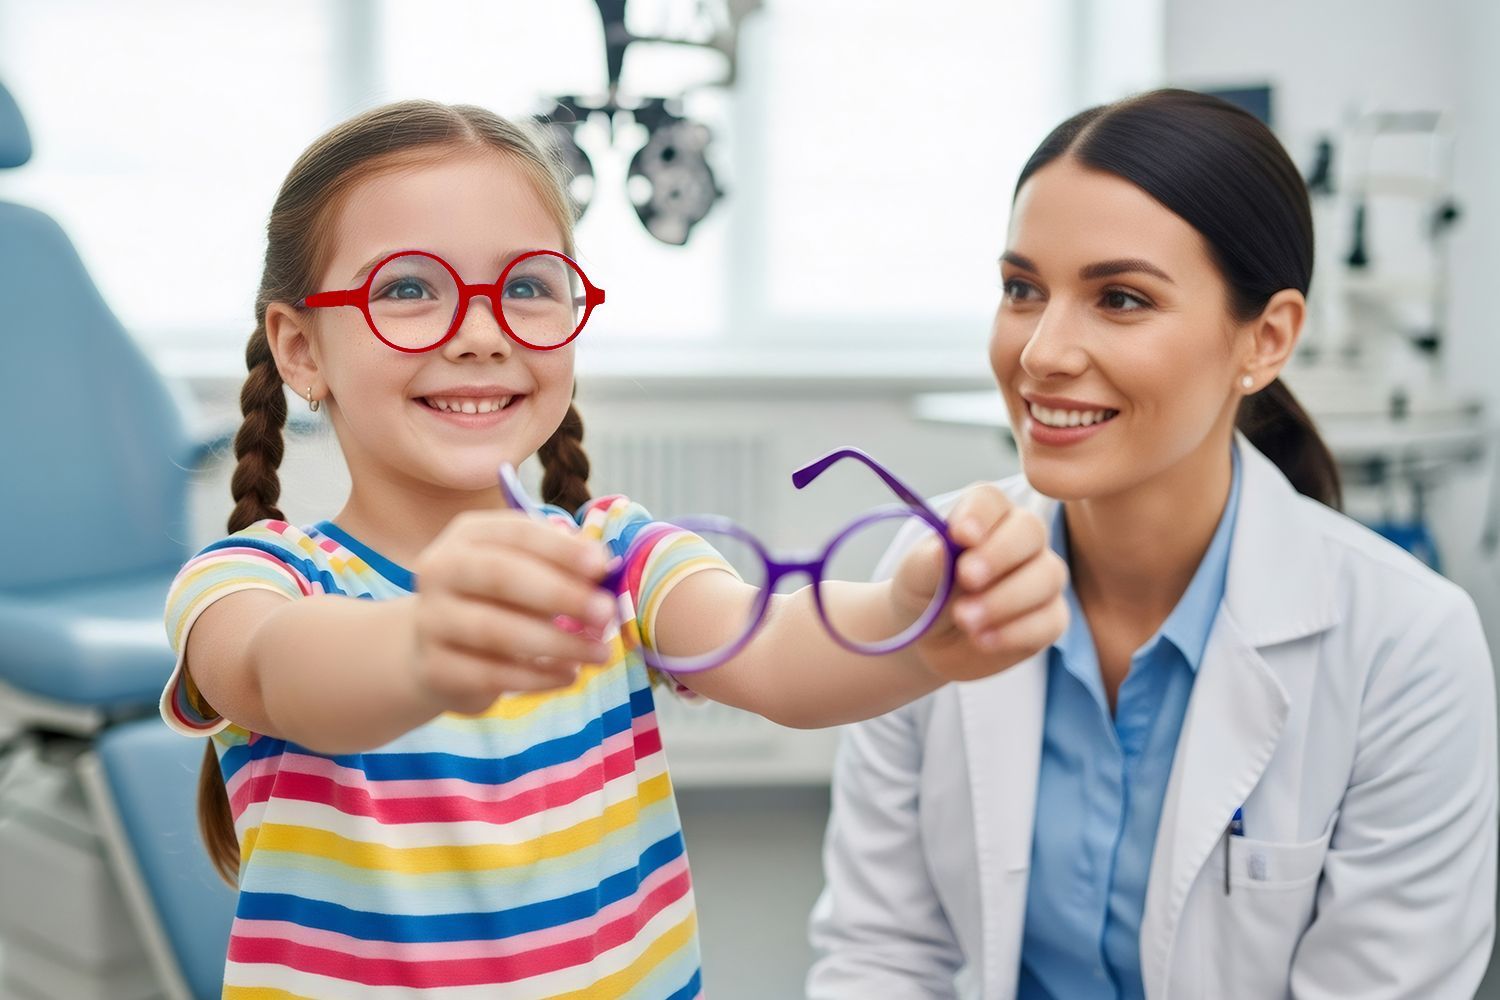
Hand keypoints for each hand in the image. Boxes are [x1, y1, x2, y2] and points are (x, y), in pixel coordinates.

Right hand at [407, 510, 617, 713]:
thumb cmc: (497, 602)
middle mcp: (440, 570)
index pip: (517, 532)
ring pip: (496, 630)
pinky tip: (569, 675)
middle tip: (606, 613)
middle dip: (560, 594)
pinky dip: (537, 677)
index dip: (561, 549)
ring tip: (600, 653)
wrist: (436, 652)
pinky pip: (492, 674)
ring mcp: (430, 620)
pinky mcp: (435, 668)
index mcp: (469, 535)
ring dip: (557, 643)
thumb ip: (563, 567)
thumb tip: (606, 569)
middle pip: (500, 576)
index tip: (603, 566)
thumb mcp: (525, 573)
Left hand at [891, 484, 1067, 681]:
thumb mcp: (915, 576)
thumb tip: (944, 549)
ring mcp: (1040, 577)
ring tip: (964, 619)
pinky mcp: (1049, 618)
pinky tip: (982, 640)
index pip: (990, 500)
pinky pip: (1049, 620)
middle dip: (1000, 554)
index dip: (980, 514)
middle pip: (1030, 530)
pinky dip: (1015, 632)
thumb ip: (928, 562)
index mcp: (983, 516)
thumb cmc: (926, 593)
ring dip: (1004, 599)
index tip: (960, 535)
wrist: (931, 640)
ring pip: (1046, 575)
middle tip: (967, 578)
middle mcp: (1019, 539)